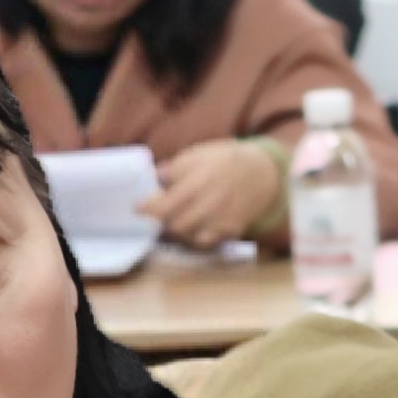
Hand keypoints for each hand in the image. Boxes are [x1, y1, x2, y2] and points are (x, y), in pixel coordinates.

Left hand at [137, 139, 281, 249]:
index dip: (147, 208)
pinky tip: (191, 229)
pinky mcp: (230, 230)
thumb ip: (173, 169)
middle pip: (174, 223)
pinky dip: (193, 239)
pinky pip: (204, 242)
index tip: (137, 209)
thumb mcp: (197, 155)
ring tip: (173, 221)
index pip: (165, 202)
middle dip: (161, 221)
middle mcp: (210, 201)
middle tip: (157, 216)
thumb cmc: (222, 161)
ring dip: (174, 231)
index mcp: (198, 179)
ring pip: (187, 235)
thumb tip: (150, 178)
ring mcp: (221, 218)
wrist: (261, 172)